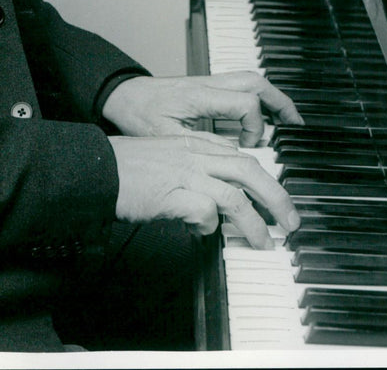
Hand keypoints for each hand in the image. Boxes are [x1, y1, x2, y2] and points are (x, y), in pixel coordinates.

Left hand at [102, 73, 303, 146]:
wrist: (121, 94)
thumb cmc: (137, 114)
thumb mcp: (163, 138)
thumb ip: (197, 149)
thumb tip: (230, 162)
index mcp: (199, 96)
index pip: (245, 102)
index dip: (256, 127)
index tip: (251, 147)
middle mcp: (207, 84)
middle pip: (256, 81)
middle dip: (281, 103)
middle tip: (296, 126)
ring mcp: (207, 82)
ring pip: (250, 79)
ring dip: (272, 98)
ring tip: (287, 121)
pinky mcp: (205, 87)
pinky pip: (239, 86)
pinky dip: (256, 99)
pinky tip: (260, 118)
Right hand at [108, 133, 299, 249]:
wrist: (96, 169)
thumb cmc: (124, 169)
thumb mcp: (163, 160)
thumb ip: (189, 172)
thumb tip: (210, 204)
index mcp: (192, 143)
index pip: (238, 155)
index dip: (261, 178)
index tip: (272, 198)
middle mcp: (193, 153)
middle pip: (249, 169)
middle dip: (277, 196)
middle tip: (290, 221)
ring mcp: (185, 172)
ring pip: (236, 194)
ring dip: (256, 223)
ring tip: (265, 243)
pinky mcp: (173, 193)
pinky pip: (206, 212)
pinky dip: (210, 227)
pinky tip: (202, 232)